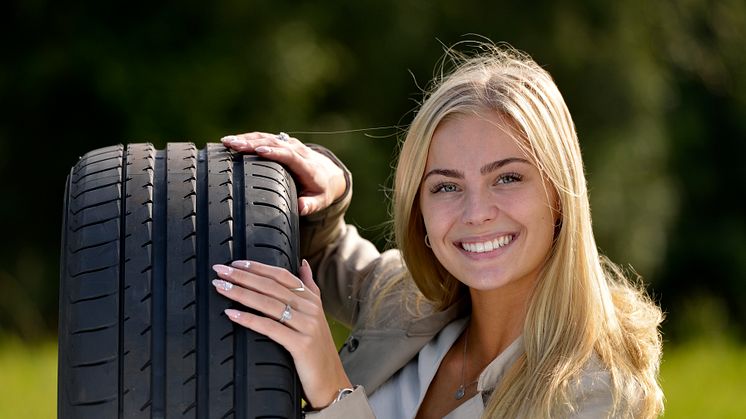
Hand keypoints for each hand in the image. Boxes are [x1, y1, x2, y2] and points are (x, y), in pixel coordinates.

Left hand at [212, 259, 351, 408]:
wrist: (332, 381)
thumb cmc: (318, 350)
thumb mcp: (317, 314)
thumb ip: (310, 287)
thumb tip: (303, 263)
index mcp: (311, 299)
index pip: (282, 275)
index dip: (258, 267)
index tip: (235, 263)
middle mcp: (310, 309)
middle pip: (271, 286)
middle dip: (243, 276)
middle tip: (220, 270)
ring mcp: (307, 326)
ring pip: (268, 304)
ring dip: (241, 293)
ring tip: (221, 287)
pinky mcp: (301, 344)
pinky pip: (270, 327)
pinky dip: (249, 319)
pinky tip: (231, 314)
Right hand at [221, 132, 345, 215]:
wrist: (329, 175)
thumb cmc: (321, 191)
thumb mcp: (320, 201)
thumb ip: (311, 205)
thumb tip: (301, 208)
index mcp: (307, 167)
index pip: (291, 156)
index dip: (276, 153)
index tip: (259, 151)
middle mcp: (299, 152)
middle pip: (275, 144)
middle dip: (254, 144)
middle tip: (233, 145)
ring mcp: (290, 145)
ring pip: (268, 138)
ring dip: (247, 138)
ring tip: (227, 142)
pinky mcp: (282, 143)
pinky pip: (265, 137)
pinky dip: (248, 138)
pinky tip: (232, 141)